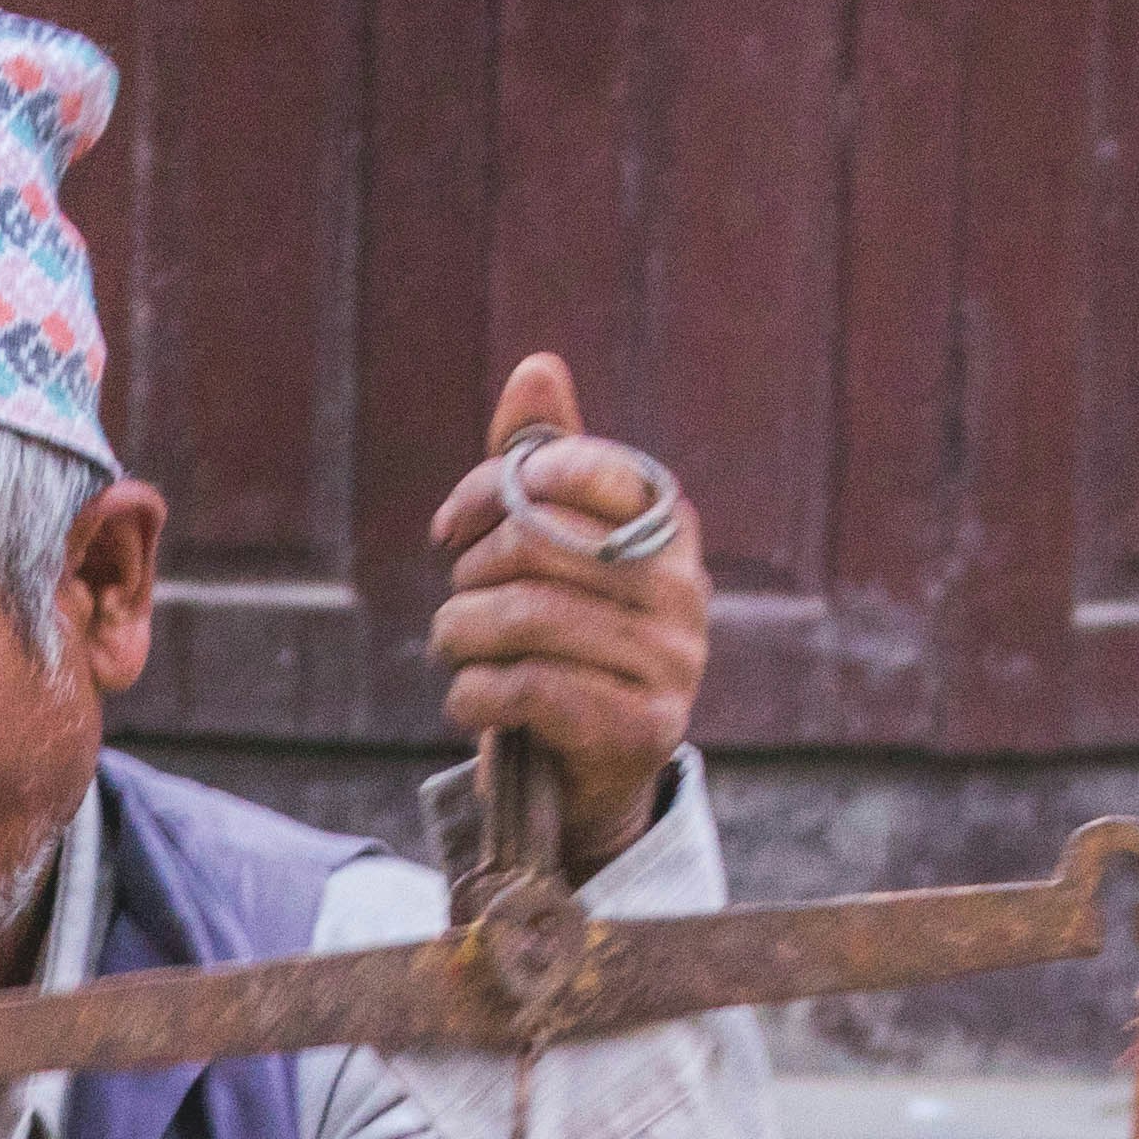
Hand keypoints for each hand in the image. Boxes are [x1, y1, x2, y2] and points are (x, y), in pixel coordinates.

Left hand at [426, 354, 709, 877]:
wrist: (588, 771)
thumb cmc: (561, 640)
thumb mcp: (548, 549)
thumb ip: (538, 462)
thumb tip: (536, 367)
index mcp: (666, 526)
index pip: (586, 470)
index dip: (501, 487)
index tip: (454, 525)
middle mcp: (684, 589)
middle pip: (541, 543)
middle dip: (471, 570)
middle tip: (456, 597)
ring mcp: (672, 663)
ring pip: (527, 618)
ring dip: (459, 634)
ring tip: (454, 646)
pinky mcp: (643, 731)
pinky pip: (531, 690)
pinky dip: (473, 693)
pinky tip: (470, 697)